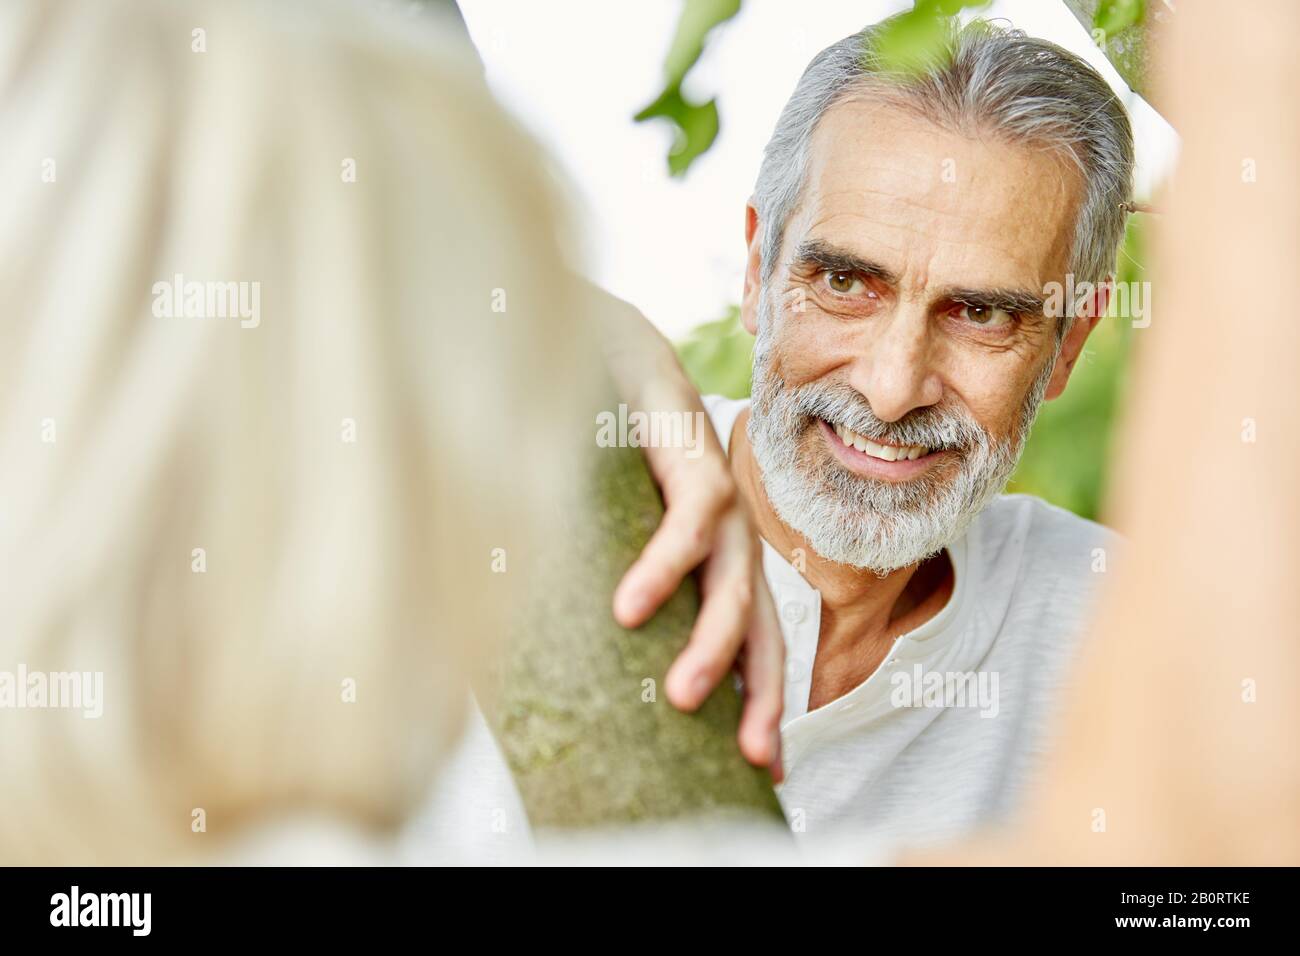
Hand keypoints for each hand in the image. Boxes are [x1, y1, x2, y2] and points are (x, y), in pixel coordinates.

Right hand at [595, 286, 783, 780]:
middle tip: (752, 756)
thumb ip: (573, 586)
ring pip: (735, 574)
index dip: (758, 693)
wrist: (587, 328)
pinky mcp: (689, 441)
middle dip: (762, 689)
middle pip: (761, 617)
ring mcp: (714, 480)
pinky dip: (665, 562)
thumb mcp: (583, 527)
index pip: (748, 631)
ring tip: (681, 698)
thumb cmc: (577, 435)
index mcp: (706, 546)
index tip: (760, 762)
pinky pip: (695, 512)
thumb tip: (522, 665)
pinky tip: (630, 608)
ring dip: (714, 640)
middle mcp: (724, 521)